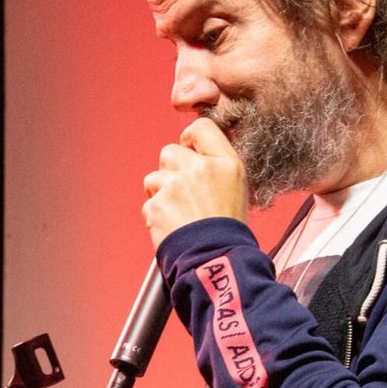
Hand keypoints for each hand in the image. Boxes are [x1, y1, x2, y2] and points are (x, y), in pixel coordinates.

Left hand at [141, 117, 248, 246]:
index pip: (200, 128)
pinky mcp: (157, 205)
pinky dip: (157, 215)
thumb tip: (196, 146)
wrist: (216, 259)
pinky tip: (173, 226)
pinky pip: (149, 203)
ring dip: (161, 193)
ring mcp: (176, 186)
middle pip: (169, 152)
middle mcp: (200, 169)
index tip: (190, 153)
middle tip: (184, 193)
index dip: (190, 139)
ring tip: (180, 213)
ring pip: (154, 178)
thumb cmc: (228, 228)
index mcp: (225, 162)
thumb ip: (217, 162)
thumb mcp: (237, 187)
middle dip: (171, 169)